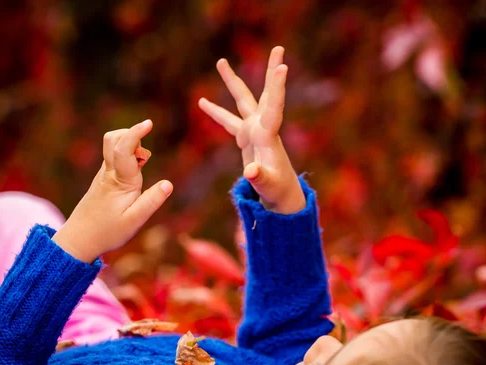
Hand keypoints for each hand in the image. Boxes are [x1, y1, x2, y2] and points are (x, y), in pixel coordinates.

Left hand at [52, 120, 172, 262]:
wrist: (79, 240)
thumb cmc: (108, 232)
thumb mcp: (134, 221)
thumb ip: (151, 202)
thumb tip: (168, 184)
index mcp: (120, 181)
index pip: (125, 150)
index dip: (136, 133)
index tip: (148, 123)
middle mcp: (109, 173)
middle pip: (113, 140)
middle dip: (131, 134)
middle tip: (146, 149)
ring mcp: (104, 175)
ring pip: (113, 147)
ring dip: (130, 144)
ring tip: (144, 161)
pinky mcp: (103, 180)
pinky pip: (114, 158)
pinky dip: (127, 154)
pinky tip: (137, 167)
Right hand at [198, 46, 305, 213]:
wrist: (280, 195)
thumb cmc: (276, 190)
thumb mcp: (267, 186)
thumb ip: (259, 178)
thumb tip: (250, 171)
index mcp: (268, 136)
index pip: (274, 107)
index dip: (277, 87)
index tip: (283, 66)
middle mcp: (262, 128)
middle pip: (264, 94)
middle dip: (270, 72)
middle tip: (278, 48)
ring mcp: (254, 131)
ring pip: (244, 101)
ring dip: (232, 82)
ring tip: (220, 62)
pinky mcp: (246, 138)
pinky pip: (228, 121)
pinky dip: (216, 113)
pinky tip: (203, 102)